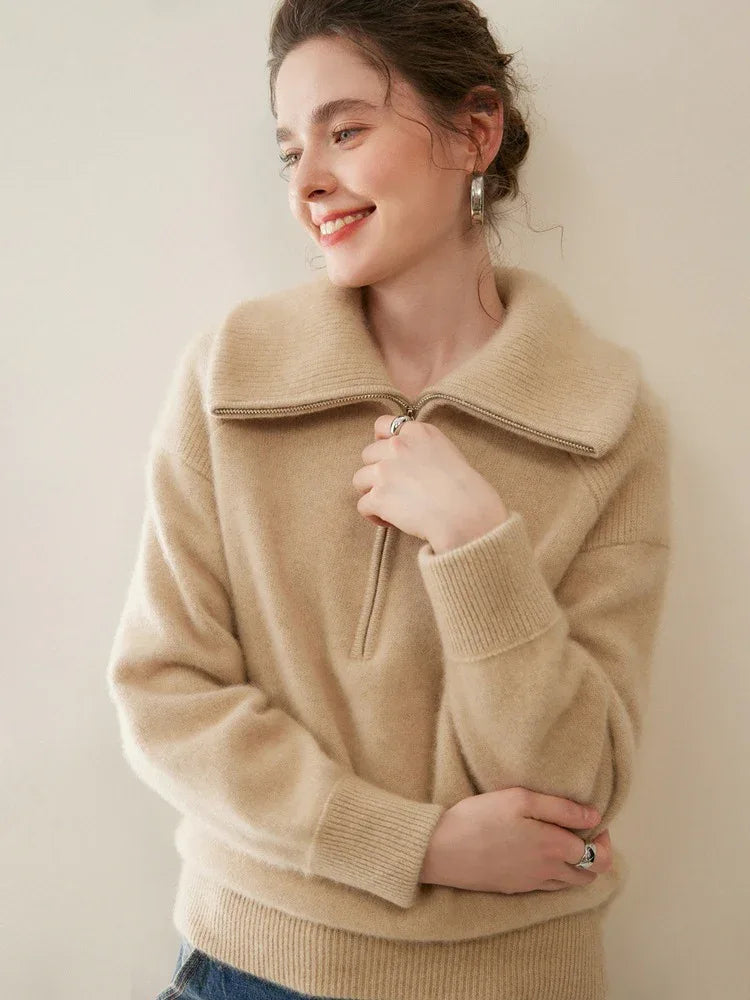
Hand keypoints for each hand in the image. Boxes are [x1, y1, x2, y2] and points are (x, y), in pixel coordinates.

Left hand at [352, 414, 509, 550]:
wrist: (465, 513)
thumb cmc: (465, 490)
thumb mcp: (448, 453)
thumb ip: (422, 450)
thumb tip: (406, 463)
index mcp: (418, 432)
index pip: (382, 424)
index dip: (381, 442)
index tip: (388, 456)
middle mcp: (397, 446)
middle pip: (368, 454)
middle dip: (377, 471)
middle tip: (395, 488)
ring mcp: (385, 470)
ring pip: (360, 479)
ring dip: (372, 492)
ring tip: (391, 506)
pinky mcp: (378, 496)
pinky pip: (363, 505)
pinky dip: (374, 515)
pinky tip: (391, 521)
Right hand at [419, 787, 612, 893]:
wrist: (441, 850)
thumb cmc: (479, 817)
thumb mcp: (520, 799)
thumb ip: (561, 808)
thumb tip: (594, 816)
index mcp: (554, 848)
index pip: (599, 856)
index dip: (604, 839)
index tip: (593, 821)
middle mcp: (548, 872)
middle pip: (590, 875)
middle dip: (595, 854)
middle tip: (580, 830)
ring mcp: (531, 884)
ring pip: (570, 884)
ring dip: (576, 865)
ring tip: (561, 840)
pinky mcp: (514, 888)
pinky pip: (548, 887)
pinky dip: (556, 873)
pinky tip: (539, 853)